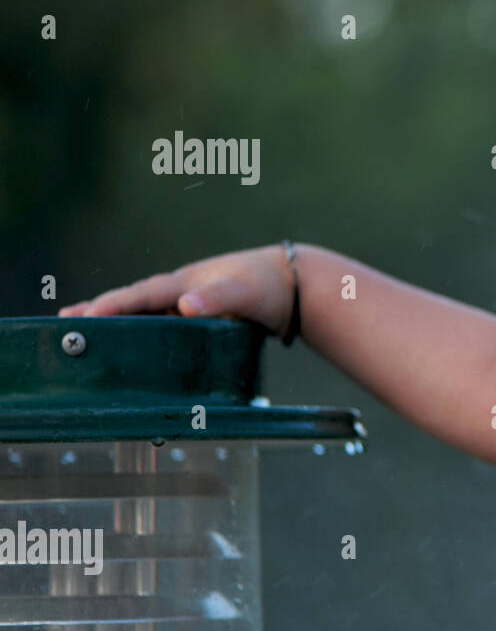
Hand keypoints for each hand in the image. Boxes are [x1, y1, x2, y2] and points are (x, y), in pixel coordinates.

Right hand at [57, 243, 297, 338]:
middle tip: (65, 325)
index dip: (112, 305)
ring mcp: (189, 304)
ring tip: (86, 336)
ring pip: (146, 316)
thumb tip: (185, 305)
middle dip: (100, 312)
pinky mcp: (200, 319)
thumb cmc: (269, 284)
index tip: (84, 316)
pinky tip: (135, 348)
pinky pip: (165, 328)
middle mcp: (182, 291)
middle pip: (134, 304)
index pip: (141, 294)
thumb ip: (220, 297)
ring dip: (118, 325)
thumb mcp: (246, 291)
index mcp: (185, 282)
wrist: (296, 285)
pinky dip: (145, 335)